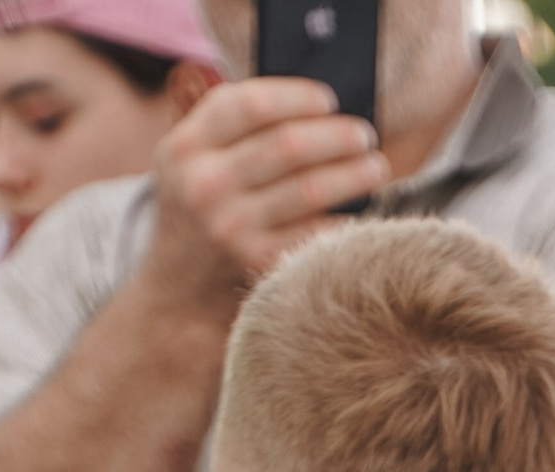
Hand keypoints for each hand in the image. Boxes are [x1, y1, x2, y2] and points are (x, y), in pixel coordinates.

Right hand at [141, 75, 386, 316]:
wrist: (178, 290)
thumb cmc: (201, 208)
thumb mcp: (194, 160)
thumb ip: (235, 127)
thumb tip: (317, 108)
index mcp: (187, 145)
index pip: (252, 104)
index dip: (298, 98)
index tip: (329, 100)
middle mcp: (206, 184)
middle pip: (288, 145)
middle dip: (337, 136)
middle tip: (366, 135)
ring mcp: (231, 228)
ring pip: (309, 189)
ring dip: (353, 175)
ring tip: (377, 168)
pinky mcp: (256, 264)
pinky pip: (316, 233)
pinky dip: (344, 221)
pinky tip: (361, 213)